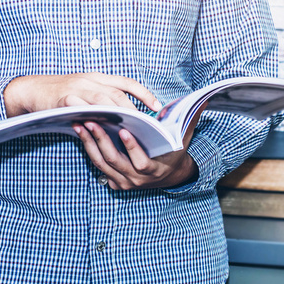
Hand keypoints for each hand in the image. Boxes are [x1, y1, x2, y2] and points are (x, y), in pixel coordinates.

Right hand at [3, 73, 161, 116]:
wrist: (30, 89)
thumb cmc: (60, 94)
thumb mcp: (84, 92)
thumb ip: (101, 102)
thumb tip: (122, 120)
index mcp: (97, 78)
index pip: (126, 82)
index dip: (143, 93)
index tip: (157, 105)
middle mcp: (89, 80)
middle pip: (117, 93)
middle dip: (133, 108)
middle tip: (145, 124)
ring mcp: (76, 88)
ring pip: (103, 99)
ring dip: (118, 113)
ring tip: (130, 127)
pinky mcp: (63, 99)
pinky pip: (82, 107)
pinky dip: (94, 116)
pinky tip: (103, 127)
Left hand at [72, 104, 204, 190]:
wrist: (169, 175)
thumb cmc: (174, 151)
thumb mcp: (183, 138)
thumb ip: (191, 119)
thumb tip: (204, 100)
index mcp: (153, 171)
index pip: (141, 162)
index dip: (132, 147)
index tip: (123, 130)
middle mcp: (136, 180)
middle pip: (114, 161)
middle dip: (101, 140)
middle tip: (91, 121)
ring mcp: (124, 183)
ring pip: (102, 164)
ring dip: (89, 144)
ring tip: (80, 124)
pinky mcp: (114, 184)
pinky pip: (98, 167)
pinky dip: (89, 150)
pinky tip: (82, 134)